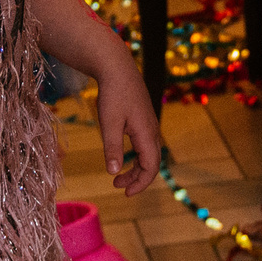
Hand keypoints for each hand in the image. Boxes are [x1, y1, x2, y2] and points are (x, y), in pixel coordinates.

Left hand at [94, 63, 161, 194]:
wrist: (117, 67)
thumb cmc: (113, 94)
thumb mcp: (109, 123)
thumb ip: (112, 148)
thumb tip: (113, 172)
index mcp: (146, 133)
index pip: (151, 166)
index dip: (141, 183)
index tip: (126, 193)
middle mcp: (152, 130)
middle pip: (151, 162)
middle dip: (137, 178)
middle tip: (118, 187)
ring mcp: (149, 124)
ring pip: (148, 153)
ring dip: (135, 168)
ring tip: (117, 176)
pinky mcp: (143, 118)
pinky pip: (144, 144)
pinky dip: (135, 156)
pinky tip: (122, 156)